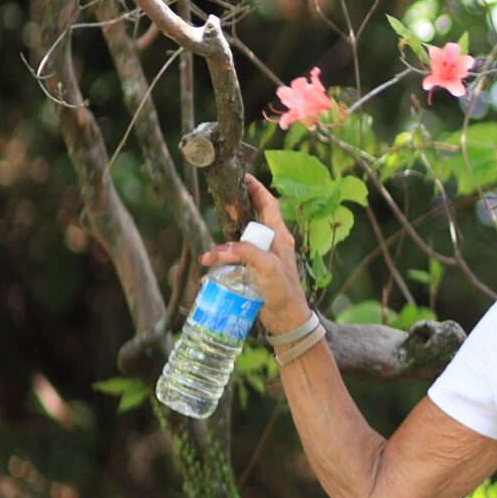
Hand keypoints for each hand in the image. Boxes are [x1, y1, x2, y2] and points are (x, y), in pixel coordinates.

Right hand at [198, 176, 309, 330]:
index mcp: (280, 236)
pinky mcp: (254, 274)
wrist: (288, 319)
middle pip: (251, 220)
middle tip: (219, 208)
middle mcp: (272, 244)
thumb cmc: (284, 291)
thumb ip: (245, 254)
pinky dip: (222, 266)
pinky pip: (235, 263)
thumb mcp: (267, 267)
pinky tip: (210, 274)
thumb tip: (219, 249)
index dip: (257, 190)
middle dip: (235, 214)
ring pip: (239, 243)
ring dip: (223, 247)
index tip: (243, 178)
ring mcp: (263, 259)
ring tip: (208, 256)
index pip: (269, 205)